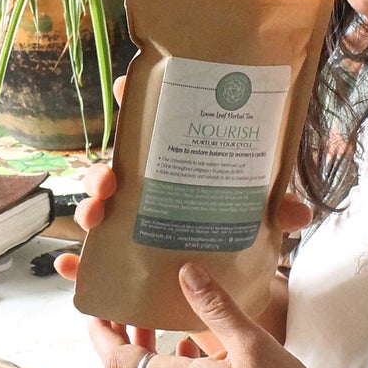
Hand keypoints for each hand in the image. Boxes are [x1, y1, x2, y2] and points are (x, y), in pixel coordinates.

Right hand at [52, 78, 315, 281]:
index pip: (150, 124)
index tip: (128, 85)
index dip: (136, 99)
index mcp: (173, 163)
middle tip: (111, 178)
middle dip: (102, 167)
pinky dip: (76, 263)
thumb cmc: (233, 226)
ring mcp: (130, 219)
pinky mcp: (123, 254)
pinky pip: (93, 257)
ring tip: (98, 214)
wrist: (225, 281)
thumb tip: (298, 213)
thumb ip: (276, 210)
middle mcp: (145, 186)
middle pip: (113, 165)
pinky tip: (69, 267)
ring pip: (97, 205)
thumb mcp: (259, 215)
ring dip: (89, 205)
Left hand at [88, 262, 354, 367]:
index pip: (115, 360)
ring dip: (149, 356)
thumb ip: (216, 307)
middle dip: (124, 338)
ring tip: (160, 324)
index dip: (100, 332)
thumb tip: (185, 272)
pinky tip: (197, 356)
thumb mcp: (253, 345)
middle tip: (129, 307)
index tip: (96, 307)